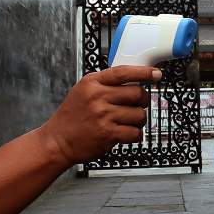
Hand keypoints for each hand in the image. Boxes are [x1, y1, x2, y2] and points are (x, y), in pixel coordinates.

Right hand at [40, 66, 160, 164]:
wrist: (58, 140)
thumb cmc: (72, 116)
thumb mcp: (83, 91)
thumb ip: (105, 83)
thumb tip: (134, 79)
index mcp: (92, 83)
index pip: (123, 72)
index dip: (143, 72)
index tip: (156, 74)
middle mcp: (98, 97)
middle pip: (137, 93)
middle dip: (142, 101)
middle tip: (137, 105)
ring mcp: (103, 116)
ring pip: (139, 114)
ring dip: (138, 120)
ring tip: (126, 122)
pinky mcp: (108, 134)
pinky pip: (135, 133)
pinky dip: (135, 135)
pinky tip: (125, 133)